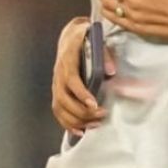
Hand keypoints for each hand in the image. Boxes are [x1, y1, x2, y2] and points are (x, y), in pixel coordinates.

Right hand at [51, 17, 116, 133]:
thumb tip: (111, 72)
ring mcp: (56, 83)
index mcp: (67, 59)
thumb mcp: (97, 40)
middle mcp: (58, 73)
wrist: (70, 36)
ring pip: (59, 107)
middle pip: (64, 98)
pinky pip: (57, 111)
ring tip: (94, 124)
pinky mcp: (57, 91)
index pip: (71, 79)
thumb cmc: (86, 39)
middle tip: (101, 115)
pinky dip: (67, 123)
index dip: (81, 94)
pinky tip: (79, 131)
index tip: (94, 105)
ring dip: (76, 120)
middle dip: (82, 111)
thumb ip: (105, 55)